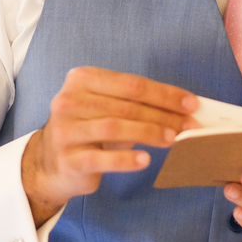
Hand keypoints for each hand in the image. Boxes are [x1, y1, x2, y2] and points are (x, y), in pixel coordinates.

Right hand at [22, 67, 198, 225]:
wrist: (50, 162)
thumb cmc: (89, 130)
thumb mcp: (107, 108)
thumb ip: (137, 104)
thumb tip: (182, 109)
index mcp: (82, 79)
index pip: (131, 84)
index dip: (164, 94)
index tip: (191, 104)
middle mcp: (69, 101)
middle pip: (126, 105)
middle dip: (163, 115)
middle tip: (189, 125)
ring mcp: (66, 130)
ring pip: (114, 127)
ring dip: (149, 133)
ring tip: (172, 139)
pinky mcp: (68, 159)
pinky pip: (101, 158)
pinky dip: (126, 159)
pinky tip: (145, 159)